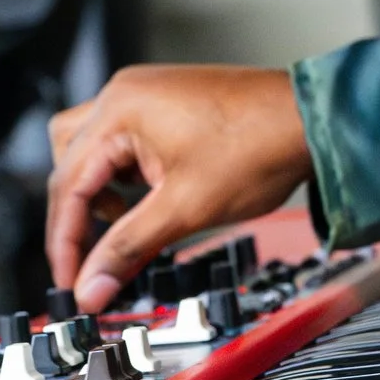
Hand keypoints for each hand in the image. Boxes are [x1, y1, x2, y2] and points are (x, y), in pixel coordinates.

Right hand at [47, 64, 309, 308]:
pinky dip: (123, 175)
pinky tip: (148, 198)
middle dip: (78, 217)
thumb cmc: (263, 148)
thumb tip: (93, 285)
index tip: (71, 281)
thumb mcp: (186, 210)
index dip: (65, 242)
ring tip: (129, 223)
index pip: (69, 185)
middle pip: (69, 163)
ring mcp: (145, 94)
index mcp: (120, 111)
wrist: (314, 121)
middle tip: (92, 262)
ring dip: (98, 192)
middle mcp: (125, 94)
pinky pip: (121, 141)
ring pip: (90, 150)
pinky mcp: (165, 103)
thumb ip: (129, 249)